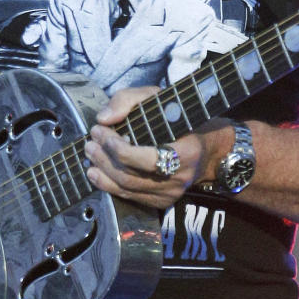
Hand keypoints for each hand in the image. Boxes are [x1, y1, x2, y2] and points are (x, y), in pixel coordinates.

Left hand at [84, 86, 226, 210]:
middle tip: (89, 143)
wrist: (208, 149)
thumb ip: (128, 100)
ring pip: (127, 189)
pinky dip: (109, 186)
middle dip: (104, 159)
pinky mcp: (162, 202)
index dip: (116, 147)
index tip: (99, 130)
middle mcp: (178, 178)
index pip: (145, 159)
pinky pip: (131, 198)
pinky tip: (98, 174)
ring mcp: (170, 194)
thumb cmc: (180, 119)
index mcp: (184, 153)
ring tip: (89, 157)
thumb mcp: (158, 97)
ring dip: (102, 174)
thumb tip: (104, 117)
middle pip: (131, 176)